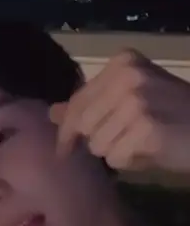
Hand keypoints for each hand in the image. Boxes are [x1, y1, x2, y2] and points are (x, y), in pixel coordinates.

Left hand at [50, 49, 189, 172]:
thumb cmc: (172, 115)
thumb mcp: (129, 101)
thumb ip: (90, 105)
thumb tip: (52, 113)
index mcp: (122, 63)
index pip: (77, 102)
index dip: (68, 130)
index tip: (64, 149)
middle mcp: (128, 75)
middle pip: (83, 126)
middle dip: (99, 141)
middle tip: (126, 140)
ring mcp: (137, 100)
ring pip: (97, 145)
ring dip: (117, 152)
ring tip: (142, 142)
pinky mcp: (147, 128)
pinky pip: (116, 158)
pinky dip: (131, 162)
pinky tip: (151, 151)